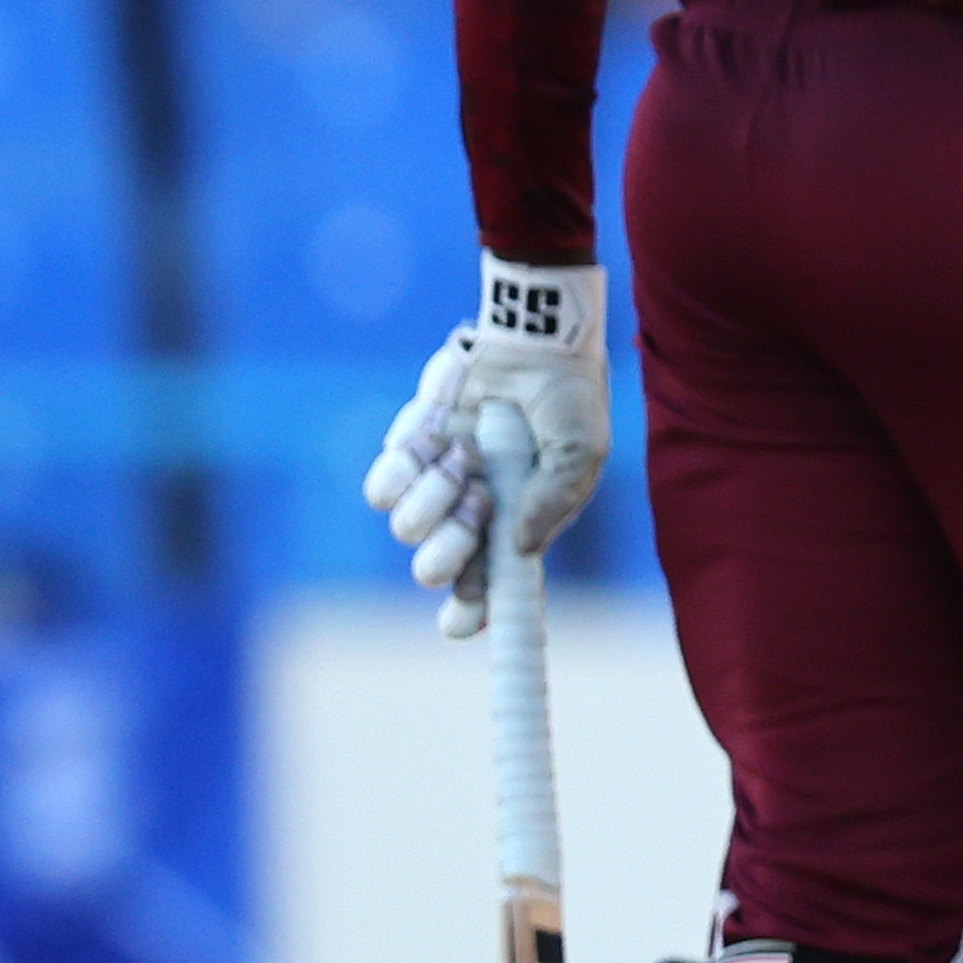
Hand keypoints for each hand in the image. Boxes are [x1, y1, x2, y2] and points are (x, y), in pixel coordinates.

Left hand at [358, 256, 612, 635]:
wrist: (532, 337)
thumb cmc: (568, 397)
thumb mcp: (582, 450)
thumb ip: (556, 500)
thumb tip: (520, 548)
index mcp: (517, 526)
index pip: (489, 586)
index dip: (472, 613)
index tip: (459, 625)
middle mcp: (474, 514)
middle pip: (435, 569)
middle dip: (447, 553)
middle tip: (476, 508)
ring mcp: (438, 484)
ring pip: (404, 527)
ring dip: (433, 498)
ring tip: (462, 459)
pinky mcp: (408, 450)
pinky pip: (381, 485)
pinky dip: (407, 465)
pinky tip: (440, 434)